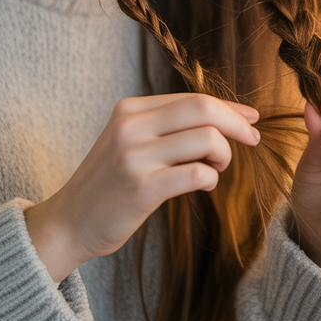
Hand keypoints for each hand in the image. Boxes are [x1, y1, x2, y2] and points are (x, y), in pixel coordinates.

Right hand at [24, 94, 260, 281]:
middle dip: (236, 123)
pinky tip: (204, 184)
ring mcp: (134, 156)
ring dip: (223, 155)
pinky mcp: (141, 188)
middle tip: (252, 141)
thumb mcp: (129, 142)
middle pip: (202, 108)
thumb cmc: (109, 184)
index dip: (229, 107)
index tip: (251, 119)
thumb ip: (167, 126)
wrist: (68, 223)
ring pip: (206, 138)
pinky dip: (210, 178)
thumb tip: (225, 115)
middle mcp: (130, 126)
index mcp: (129, 109)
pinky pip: (197, 173)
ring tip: (215, 169)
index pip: (192, 97)